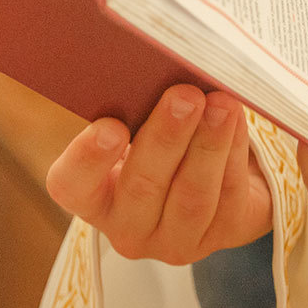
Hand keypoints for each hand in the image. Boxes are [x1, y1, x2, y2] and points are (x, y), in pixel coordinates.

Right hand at [46, 85, 271, 264]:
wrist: (218, 177)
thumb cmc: (164, 141)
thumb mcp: (140, 126)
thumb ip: (137, 107)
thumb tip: (159, 65)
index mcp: (93, 198)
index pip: (72, 187)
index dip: (88, 160)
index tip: (111, 126)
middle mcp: (128, 229)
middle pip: (142, 188)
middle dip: (166, 138)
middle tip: (184, 96)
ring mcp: (176, 241)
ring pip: (192, 197)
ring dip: (208, 146)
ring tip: (220, 105)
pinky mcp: (223, 235)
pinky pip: (228, 195)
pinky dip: (234, 152)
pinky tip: (235, 119)